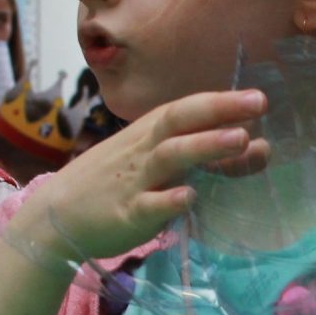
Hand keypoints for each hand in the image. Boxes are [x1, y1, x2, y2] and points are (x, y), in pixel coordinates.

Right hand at [7, 89, 267, 269]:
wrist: (56, 216)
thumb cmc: (112, 183)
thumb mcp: (149, 160)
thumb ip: (196, 153)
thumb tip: (252, 144)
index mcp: (148, 134)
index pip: (186, 109)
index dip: (221, 102)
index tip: (259, 97)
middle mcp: (142, 151)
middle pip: (179, 122)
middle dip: (219, 110)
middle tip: (259, 103)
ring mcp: (134, 181)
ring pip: (169, 157)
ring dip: (205, 145)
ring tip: (241, 140)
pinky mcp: (126, 215)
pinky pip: (148, 205)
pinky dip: (169, 200)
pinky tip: (190, 196)